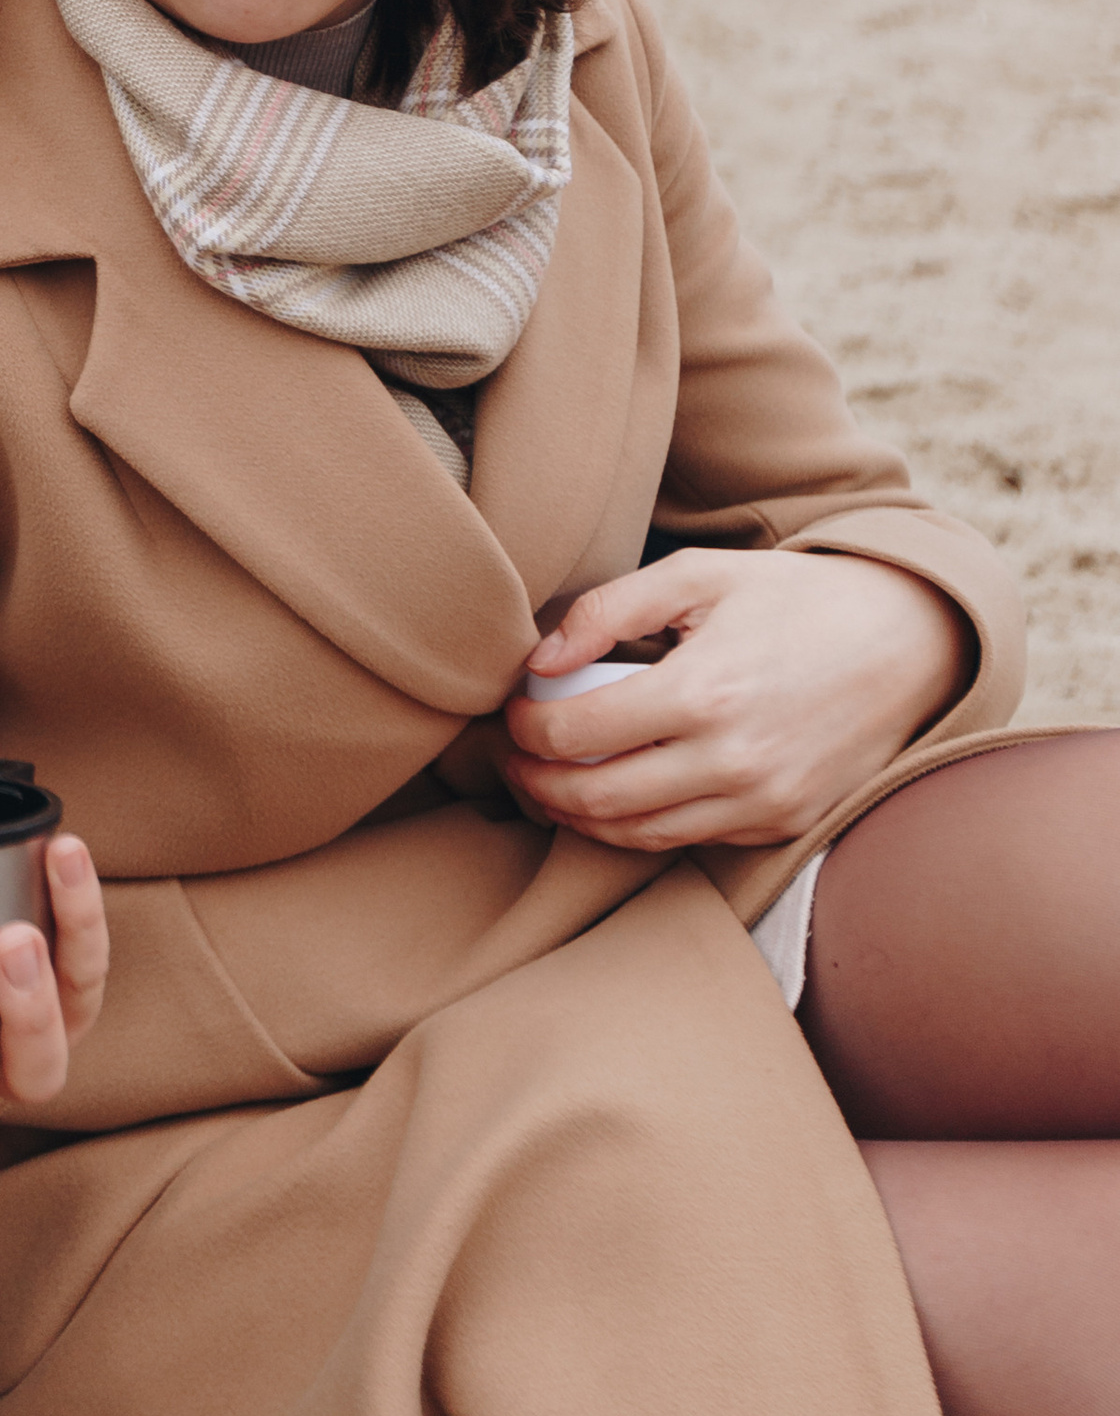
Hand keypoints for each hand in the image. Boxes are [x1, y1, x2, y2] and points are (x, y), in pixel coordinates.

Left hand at [503, 547, 970, 850]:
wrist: (905, 643)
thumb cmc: (794, 599)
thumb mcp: (699, 575)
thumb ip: (609, 610)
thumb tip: (541, 658)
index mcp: (703, 692)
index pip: (577, 734)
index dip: (525, 728)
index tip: (510, 712)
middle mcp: (732, 762)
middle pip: (596, 800)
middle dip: (535, 782)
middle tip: (509, 757)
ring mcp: (761, 803)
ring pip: (637, 834)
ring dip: (576, 816)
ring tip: (546, 782)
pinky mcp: (782, 824)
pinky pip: (687, 840)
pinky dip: (637, 826)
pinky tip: (611, 796)